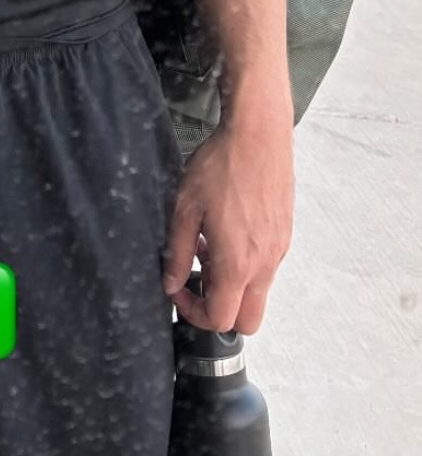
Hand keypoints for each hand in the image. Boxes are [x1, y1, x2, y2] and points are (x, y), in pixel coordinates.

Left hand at [161, 99, 293, 334]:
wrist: (258, 135)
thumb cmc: (221, 166)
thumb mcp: (185, 208)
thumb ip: (177, 252)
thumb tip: (171, 283)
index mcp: (238, 265)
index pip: (221, 320)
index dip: (194, 313)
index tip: (179, 289)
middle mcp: (264, 265)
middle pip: (247, 320)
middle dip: (220, 310)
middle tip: (197, 277)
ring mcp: (278, 251)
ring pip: (258, 292)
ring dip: (232, 284)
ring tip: (209, 245)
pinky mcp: (284, 235)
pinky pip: (266, 267)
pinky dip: (246, 264)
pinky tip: (227, 230)